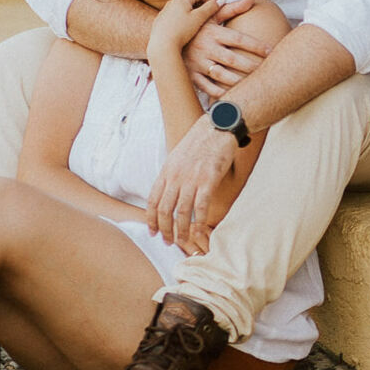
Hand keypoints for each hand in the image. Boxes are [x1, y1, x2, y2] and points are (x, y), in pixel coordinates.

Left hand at [147, 115, 238, 250]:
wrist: (217, 127)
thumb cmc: (200, 142)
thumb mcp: (177, 156)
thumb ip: (172, 175)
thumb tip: (170, 192)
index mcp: (166, 172)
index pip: (153, 201)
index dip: (151, 219)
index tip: (153, 232)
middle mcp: (175, 177)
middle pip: (164, 210)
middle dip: (164, 229)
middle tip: (168, 241)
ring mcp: (191, 179)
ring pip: (181, 212)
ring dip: (180, 230)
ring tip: (182, 241)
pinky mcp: (208, 180)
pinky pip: (201, 206)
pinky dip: (200, 222)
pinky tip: (200, 232)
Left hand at [149, 0, 219, 60]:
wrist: (162, 45)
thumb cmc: (180, 31)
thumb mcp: (199, 18)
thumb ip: (211, 7)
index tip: (217, 9)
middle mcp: (171, 1)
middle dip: (202, 6)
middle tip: (209, 17)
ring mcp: (165, 11)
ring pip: (184, 8)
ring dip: (193, 13)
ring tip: (198, 24)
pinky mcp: (161, 20)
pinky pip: (176, 16)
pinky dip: (184, 19)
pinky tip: (186, 30)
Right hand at [181, 0, 272, 98]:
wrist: (165, 39)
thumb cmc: (195, 28)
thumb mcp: (211, 17)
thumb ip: (232, 9)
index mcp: (212, 33)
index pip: (238, 39)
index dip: (255, 45)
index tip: (270, 51)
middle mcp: (205, 48)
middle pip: (233, 59)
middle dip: (251, 66)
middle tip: (268, 70)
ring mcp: (197, 63)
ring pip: (222, 75)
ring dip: (239, 81)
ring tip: (255, 84)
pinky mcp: (190, 75)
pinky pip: (207, 87)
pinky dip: (221, 93)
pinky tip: (235, 95)